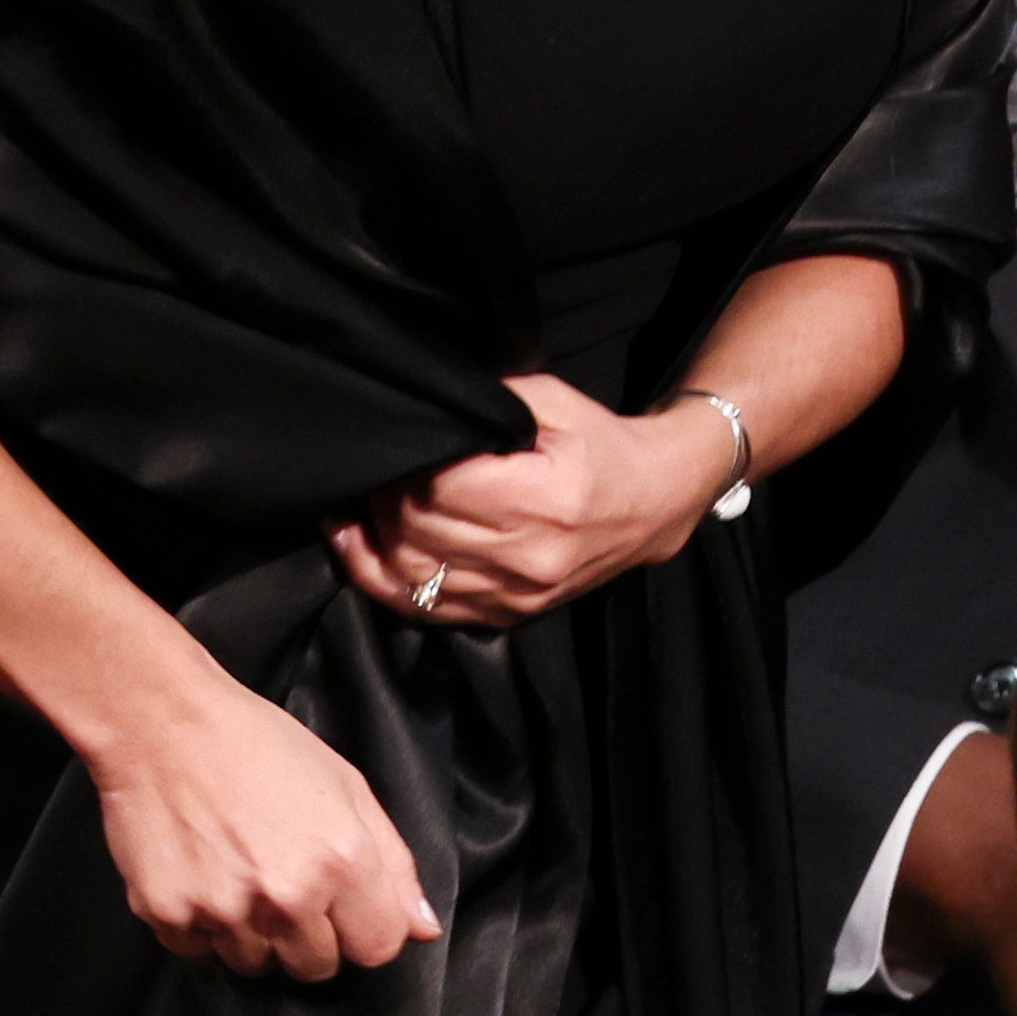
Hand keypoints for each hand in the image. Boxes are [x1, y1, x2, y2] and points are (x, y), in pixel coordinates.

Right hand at [90, 670, 439, 978]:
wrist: (167, 728)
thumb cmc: (262, 747)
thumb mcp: (348, 788)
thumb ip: (394, 865)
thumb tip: (423, 931)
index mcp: (341, 861)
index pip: (377, 948)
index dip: (365, 927)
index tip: (347, 906)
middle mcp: (286, 896)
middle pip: (316, 968)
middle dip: (310, 935)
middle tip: (287, 882)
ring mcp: (224, 912)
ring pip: (256, 966)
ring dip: (255, 935)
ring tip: (242, 874)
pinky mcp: (170, 918)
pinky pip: (200, 954)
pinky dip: (205, 928)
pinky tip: (205, 877)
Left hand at [329, 373, 727, 628]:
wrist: (654, 501)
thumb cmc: (602, 446)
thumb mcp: (554, 401)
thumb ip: (489, 401)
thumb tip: (428, 411)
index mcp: (545, 498)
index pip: (441, 491)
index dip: (410, 468)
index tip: (406, 448)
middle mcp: (530, 556)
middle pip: (420, 532)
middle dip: (388, 499)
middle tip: (386, 470)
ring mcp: (518, 594)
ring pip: (413, 575)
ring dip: (377, 538)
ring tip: (367, 506)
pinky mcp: (507, 614)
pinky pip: (426, 609)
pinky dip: (384, 579)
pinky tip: (362, 548)